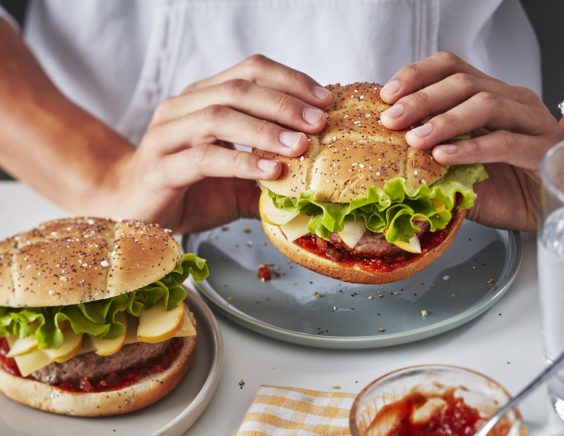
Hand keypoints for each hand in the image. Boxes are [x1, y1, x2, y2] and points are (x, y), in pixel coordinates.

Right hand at [108, 55, 331, 232]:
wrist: (133, 210)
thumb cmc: (190, 191)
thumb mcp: (239, 180)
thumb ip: (271, 172)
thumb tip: (318, 178)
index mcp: (203, 99)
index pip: (250, 72)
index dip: (290, 80)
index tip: (325, 100)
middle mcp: (182, 108)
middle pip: (237, 89)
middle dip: (284, 103)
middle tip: (318, 122)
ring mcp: (166, 135)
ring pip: (219, 116)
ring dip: (265, 129)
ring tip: (300, 146)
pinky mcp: (158, 168)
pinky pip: (203, 158)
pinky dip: (240, 162)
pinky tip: (271, 171)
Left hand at [378, 51, 563, 230]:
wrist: (544, 209)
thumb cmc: (500, 186)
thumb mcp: (457, 165)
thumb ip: (430, 153)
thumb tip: (385, 151)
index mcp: (489, 95)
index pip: (451, 67)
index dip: (417, 75)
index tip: (387, 96)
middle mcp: (511, 101)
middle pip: (464, 83)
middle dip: (422, 99)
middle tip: (392, 119)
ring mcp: (530, 123)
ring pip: (486, 105)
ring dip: (444, 121)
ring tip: (416, 139)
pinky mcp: (542, 151)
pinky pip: (504, 142)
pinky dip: (470, 148)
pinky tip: (444, 156)